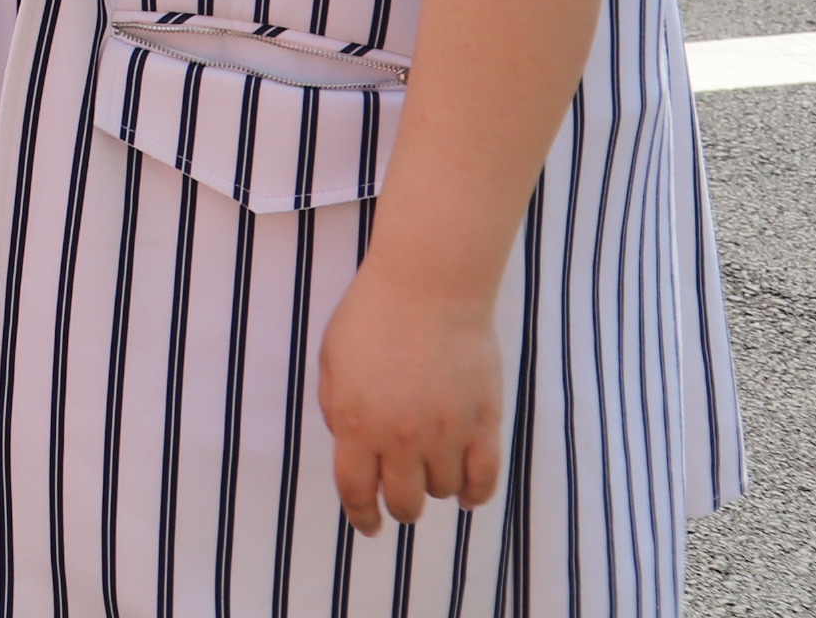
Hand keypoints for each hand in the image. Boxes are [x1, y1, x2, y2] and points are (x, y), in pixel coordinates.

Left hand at [317, 256, 505, 534]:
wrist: (428, 288)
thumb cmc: (372, 316)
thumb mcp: (331, 361)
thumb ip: (334, 408)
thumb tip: (348, 443)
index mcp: (354, 422)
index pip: (355, 489)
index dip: (361, 515)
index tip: (368, 527)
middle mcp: (399, 437)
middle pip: (403, 500)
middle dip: (399, 509)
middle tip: (401, 504)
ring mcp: (445, 433)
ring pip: (443, 490)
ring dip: (435, 489)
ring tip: (432, 474)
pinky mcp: (483, 423)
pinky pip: (484, 478)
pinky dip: (476, 493)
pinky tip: (468, 492)